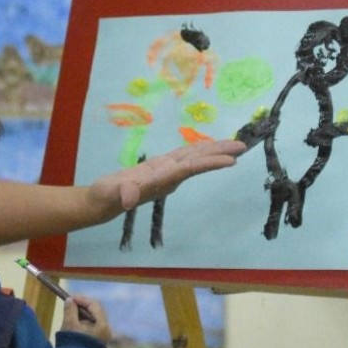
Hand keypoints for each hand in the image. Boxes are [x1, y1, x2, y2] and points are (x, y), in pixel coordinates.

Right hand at [61, 295, 110, 343]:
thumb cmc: (73, 343)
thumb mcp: (69, 324)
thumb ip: (70, 310)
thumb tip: (70, 300)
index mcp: (102, 325)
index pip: (94, 305)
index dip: (82, 299)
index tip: (70, 297)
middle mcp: (106, 329)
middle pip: (95, 311)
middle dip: (82, 305)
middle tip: (71, 302)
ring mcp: (103, 335)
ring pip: (94, 317)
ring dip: (82, 312)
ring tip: (71, 310)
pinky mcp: (98, 339)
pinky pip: (93, 324)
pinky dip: (84, 319)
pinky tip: (75, 318)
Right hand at [88, 139, 243, 213]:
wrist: (103, 203)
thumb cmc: (107, 196)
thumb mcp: (112, 193)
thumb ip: (121, 193)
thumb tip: (128, 198)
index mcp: (162, 179)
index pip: (191, 169)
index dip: (211, 163)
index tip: (232, 160)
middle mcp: (170, 176)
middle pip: (199, 162)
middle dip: (221, 154)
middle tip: (243, 146)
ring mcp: (167, 172)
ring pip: (194, 157)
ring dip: (214, 150)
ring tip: (234, 145)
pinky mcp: (161, 168)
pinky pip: (185, 156)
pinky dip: (198, 150)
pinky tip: (208, 147)